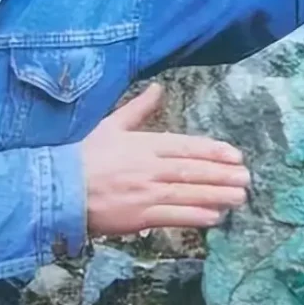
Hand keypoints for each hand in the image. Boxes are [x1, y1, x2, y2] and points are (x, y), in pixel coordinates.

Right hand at [82, 83, 249, 236]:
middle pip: (193, 170)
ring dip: (217, 195)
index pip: (186, 146)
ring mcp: (145, 193)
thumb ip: (138, 109)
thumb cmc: (82, 156)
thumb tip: (157, 88)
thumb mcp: (110, 125)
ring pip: (188, 193)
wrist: (57, 188)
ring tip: (239, 197)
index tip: (235, 155)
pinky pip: (173, 216)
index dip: (212, 151)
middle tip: (247, 178)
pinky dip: (195, 216)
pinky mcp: (138, 216)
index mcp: (144, 144)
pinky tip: (214, 217)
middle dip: (222, 174)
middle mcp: (149, 167)